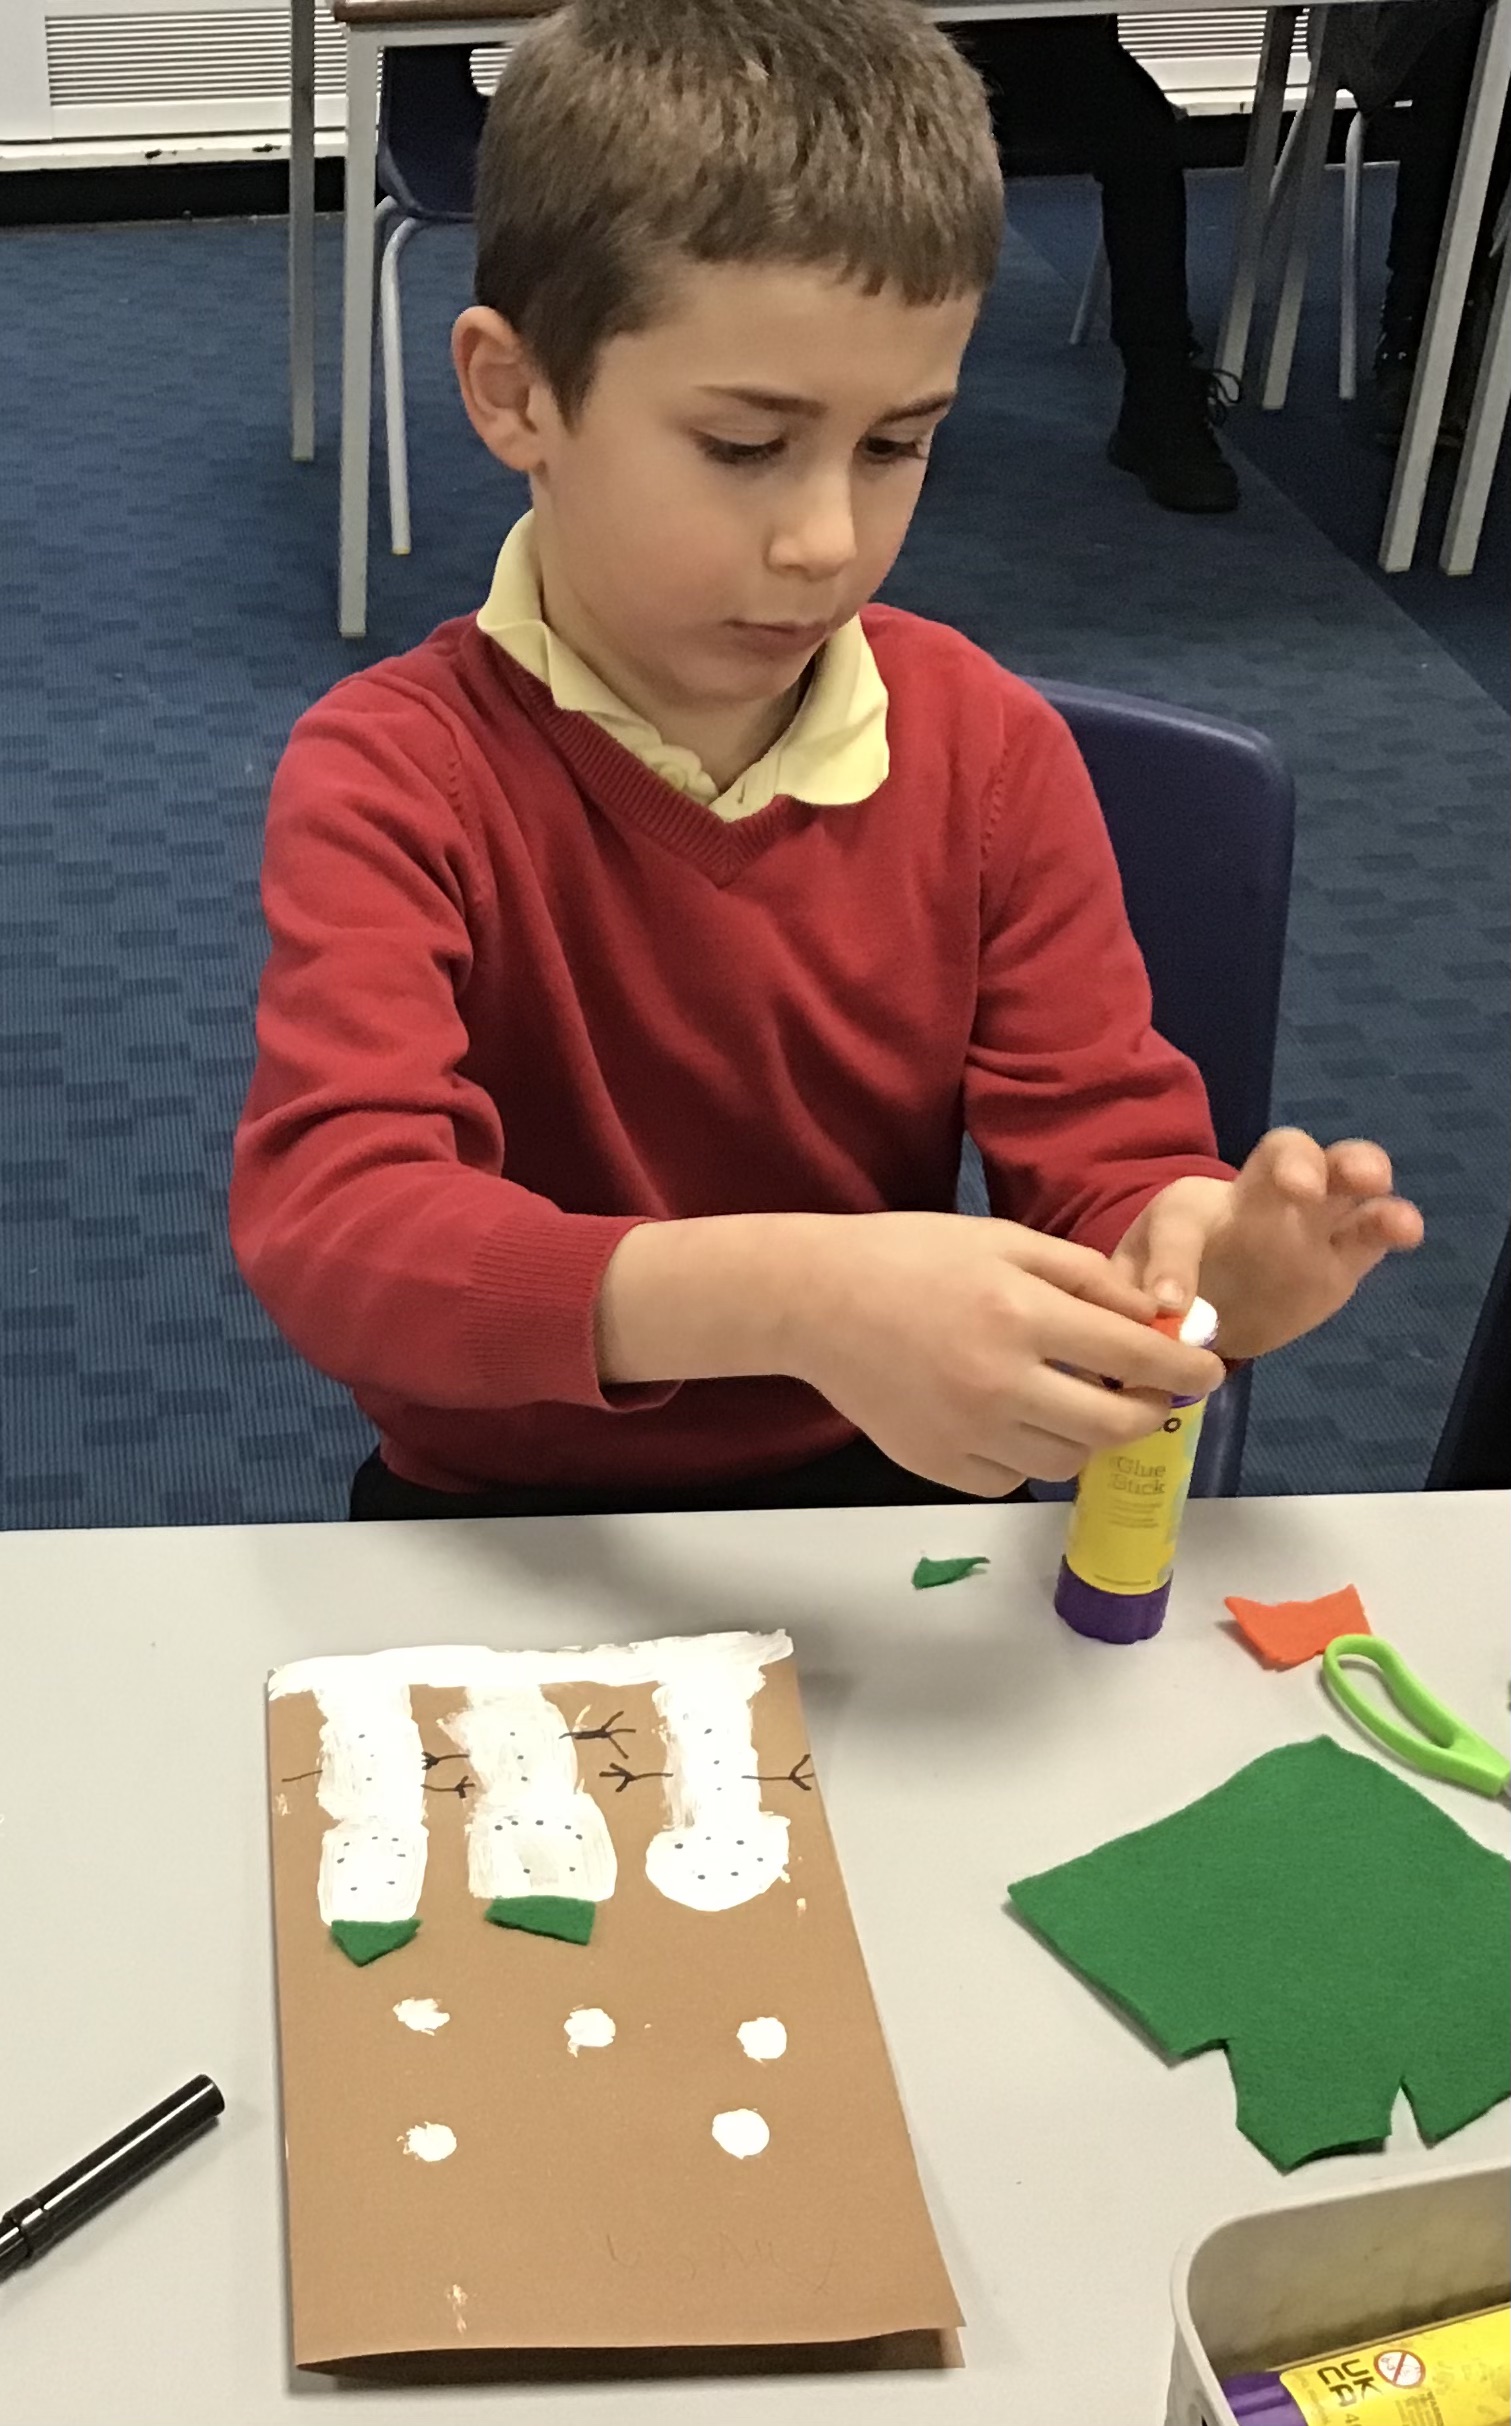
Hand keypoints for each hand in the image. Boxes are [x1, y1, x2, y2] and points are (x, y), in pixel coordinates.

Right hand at [785, 1212, 1225, 1496]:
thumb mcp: (1004, 1241)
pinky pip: (1012, 1479)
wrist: (816, 1302)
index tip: (1208, 1371)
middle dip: (1149, 1413)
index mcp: (1019, 1314)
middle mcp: (998, 1382)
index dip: (1184, 1367)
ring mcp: (965, 1432)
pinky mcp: (936, 1464)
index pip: (1133, 1357)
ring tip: (1077, 1401)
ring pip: (1067, 1462)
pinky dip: (1030, 1456)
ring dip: (1090, 1437)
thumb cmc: (913, 1257)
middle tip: (1150, 1396)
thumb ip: (1086, 1279)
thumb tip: (1156, 1318)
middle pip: (1112, 1426)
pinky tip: (1017, 1419)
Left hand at [1111, 1130, 1423, 1360]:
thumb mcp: (1131, 1293)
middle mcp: (1257, 1200)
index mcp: (1191, 1210)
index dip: (1174, 1262)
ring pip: (1339, 1173)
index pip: (1181, 1224)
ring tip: (1372, 1182)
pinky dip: (1391, 1220)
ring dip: (1357, 1168)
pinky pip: (1371, 1229)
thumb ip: (1131, 1303)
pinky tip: (1406, 1230)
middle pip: (1281, 1153)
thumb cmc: (1162, 1286)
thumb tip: (1144, 1327)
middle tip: (1299, 1189)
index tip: (1168, 1303)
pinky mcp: (1343, 1258)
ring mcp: (1308, 1224)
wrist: (1205, 1304)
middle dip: (1293, 1162)